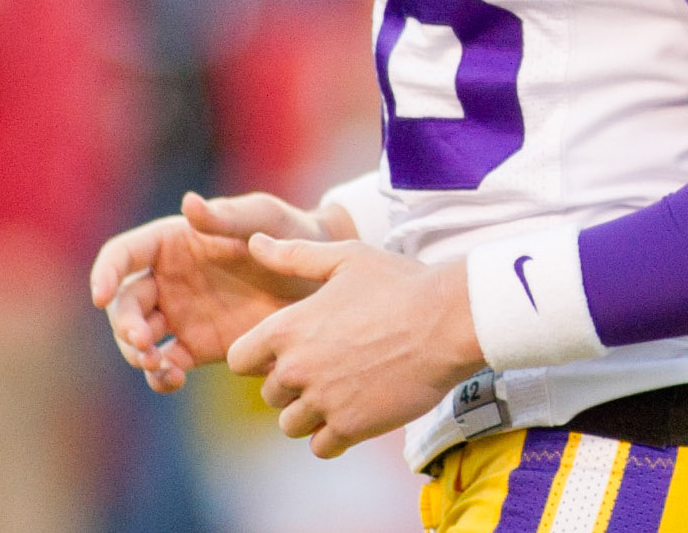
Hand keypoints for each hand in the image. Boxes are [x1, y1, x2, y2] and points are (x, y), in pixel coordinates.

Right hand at [89, 192, 346, 391]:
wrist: (322, 280)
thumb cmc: (293, 234)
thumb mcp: (264, 219)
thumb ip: (227, 217)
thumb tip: (188, 203)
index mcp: (173, 241)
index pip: (123, 255)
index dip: (105, 272)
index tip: (99, 295)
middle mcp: (168, 279)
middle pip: (124, 303)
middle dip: (123, 324)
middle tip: (142, 343)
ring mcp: (180, 315)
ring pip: (138, 338)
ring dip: (136, 353)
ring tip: (158, 364)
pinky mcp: (197, 347)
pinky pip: (165, 365)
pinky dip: (159, 375)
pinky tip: (171, 379)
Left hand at [227, 234, 485, 458]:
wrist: (448, 321)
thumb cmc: (398, 283)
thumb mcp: (344, 258)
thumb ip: (293, 254)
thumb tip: (254, 242)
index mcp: (287, 328)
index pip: (240, 359)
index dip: (259, 357)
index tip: (287, 350)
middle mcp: (296, 368)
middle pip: (269, 394)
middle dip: (291, 385)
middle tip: (328, 366)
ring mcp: (323, 401)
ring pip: (290, 424)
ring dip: (310, 414)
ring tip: (341, 391)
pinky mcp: (351, 426)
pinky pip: (321, 446)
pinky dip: (334, 435)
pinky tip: (356, 412)